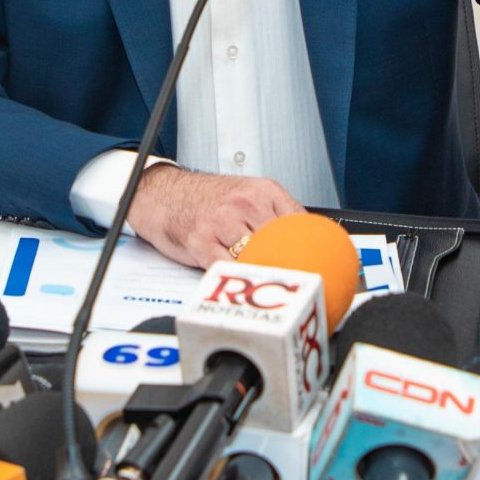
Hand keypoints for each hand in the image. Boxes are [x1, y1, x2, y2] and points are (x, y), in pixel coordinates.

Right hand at [128, 167, 301, 268]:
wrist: (164, 194)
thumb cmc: (205, 199)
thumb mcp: (247, 195)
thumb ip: (274, 215)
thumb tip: (304, 241)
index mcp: (262, 191)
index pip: (299, 222)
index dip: (308, 247)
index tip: (316, 264)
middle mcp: (245, 204)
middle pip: (281, 242)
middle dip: (289, 264)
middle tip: (298, 283)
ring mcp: (223, 223)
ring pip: (257, 256)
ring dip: (265, 273)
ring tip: (273, 288)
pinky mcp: (203, 243)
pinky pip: (229, 268)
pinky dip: (238, 279)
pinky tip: (244, 285)